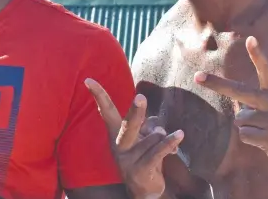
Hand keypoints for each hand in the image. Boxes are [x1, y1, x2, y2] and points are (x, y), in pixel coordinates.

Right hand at [85, 78, 183, 198]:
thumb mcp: (143, 137)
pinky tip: (179, 135)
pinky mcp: (140, 171)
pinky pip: (159, 152)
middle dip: (136, 112)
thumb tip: (156, 125)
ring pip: (153, 136)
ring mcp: (128, 160)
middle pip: (129, 125)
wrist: (143, 190)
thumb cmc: (143, 156)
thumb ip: (149, 125)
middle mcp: (118, 146)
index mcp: (116, 133)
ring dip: (164, 137)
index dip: (98, 95)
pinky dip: (170, 143)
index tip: (88, 80)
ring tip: (167, 142)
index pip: (106, 111)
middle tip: (141, 97)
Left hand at [194, 36, 267, 167]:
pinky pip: (244, 134)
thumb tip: (237, 105)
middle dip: (217, 84)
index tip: (251, 39)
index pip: (267, 69)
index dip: (258, 55)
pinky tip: (266, 139)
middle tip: (198, 76)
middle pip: (239, 91)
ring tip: (266, 128)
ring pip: (240, 119)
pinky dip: (251, 138)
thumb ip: (262, 98)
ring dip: (248, 125)